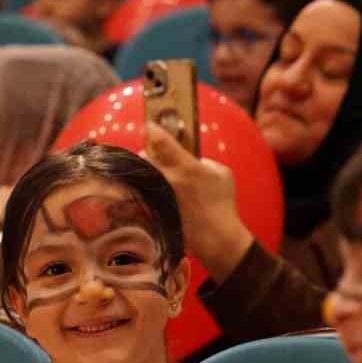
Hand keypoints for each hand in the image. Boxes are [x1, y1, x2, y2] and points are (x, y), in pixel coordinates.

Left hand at [142, 122, 252, 281]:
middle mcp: (168, 180)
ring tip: (154, 173)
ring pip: (140, 174)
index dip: (153, 128)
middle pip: (144, 155)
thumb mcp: (222, 174)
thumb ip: (205, 161)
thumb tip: (193, 159)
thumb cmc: (222, 204)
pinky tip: (147, 190)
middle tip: (153, 153)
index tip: (150, 125)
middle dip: (148, 152)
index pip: (161, 140)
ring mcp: (158, 196)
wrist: (216, 237)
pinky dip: (141, 189)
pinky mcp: (153, 210)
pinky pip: (139, 193)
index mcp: (187, 167)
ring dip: (145, 170)